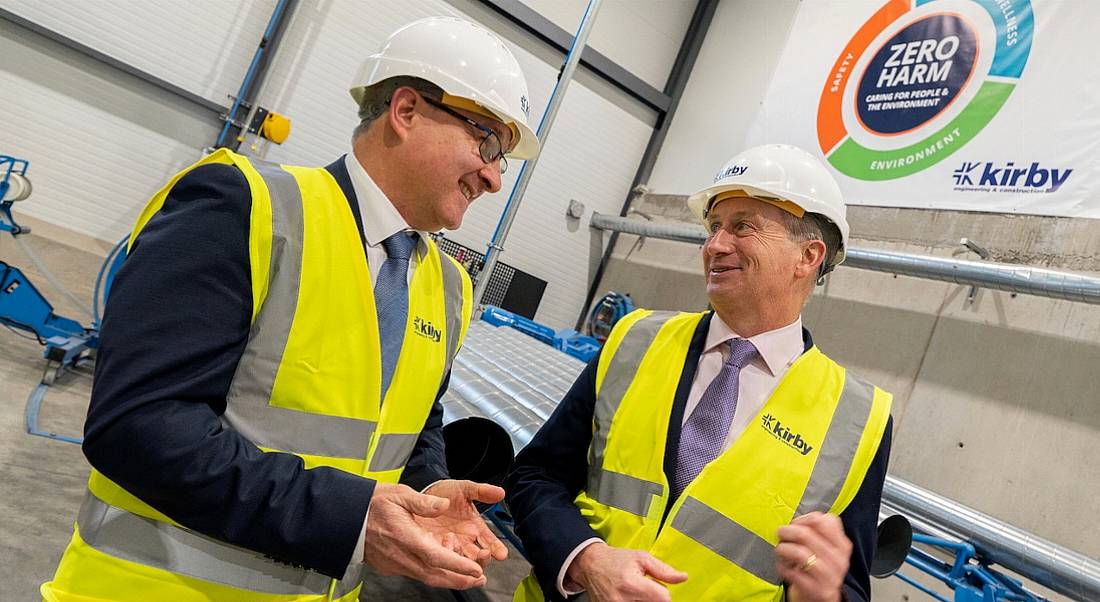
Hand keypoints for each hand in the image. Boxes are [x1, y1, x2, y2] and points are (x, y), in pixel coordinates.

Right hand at [363, 482, 486, 588]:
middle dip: (459, 580)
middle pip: (433, 575)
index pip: (435, 557)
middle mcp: (400, 555)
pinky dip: (432, 573)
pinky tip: (442, 567)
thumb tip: (444, 505)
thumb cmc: (371, 504)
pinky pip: (414, 573)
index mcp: (405, 537)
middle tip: (478, 579)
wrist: (344, 517)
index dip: (457, 565)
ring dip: (448, 578)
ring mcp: (394, 564)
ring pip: (425, 577)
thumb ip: (423, 501)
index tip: (475, 570)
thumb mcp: (398, 494)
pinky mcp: (389, 566)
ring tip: (467, 576)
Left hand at [419, 480, 507, 565]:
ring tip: (461, 552)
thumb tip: (500, 492)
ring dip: (465, 562)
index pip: (490, 542)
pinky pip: (441, 560)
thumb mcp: (464, 488)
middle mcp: (464, 540)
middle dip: (483, 559)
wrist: (422, 494)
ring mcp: (450, 546)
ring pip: (462, 563)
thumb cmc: (445, 492)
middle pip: (478, 558)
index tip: (501, 554)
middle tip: (484, 553)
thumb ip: (482, 491)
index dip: (497, 548)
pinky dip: (445, 559)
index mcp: (475, 528)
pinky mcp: (434, 549)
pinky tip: (444, 553)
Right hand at [566, 542, 687, 601]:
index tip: (657, 587)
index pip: (664, 599)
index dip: (664, 593)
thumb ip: (663, 570)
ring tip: (637, 594)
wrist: (591, 566)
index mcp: (632, 584)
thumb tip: (682, 578)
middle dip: (654, 599)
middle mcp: (622, 601)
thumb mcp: (641, 558)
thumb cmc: (616, 560)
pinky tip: (630, 598)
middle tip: (645, 590)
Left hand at [776, 512, 851, 601]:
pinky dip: (782, 567)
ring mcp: (830, 577)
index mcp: (842, 545)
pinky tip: (783, 566)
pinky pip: (793, 573)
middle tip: (781, 534)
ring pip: (799, 553)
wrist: (820, 596)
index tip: (795, 523)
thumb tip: (793, 521)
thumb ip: (814, 532)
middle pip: (806, 535)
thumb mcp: (824, 547)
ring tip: (780, 550)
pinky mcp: (818, 590)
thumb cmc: (817, 566)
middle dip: (787, 532)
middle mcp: (839, 560)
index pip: (824, 521)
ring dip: (783, 549)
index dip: (804, 519)